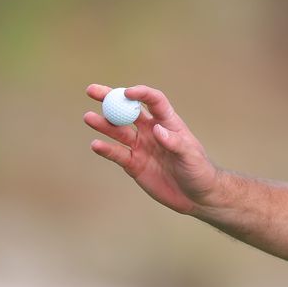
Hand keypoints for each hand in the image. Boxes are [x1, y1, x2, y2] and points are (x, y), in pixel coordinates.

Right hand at [84, 84, 221, 214]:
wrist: (196, 196)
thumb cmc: (199, 170)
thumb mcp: (190, 156)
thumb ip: (174, 142)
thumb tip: (156, 129)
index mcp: (168, 122)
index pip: (153, 100)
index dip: (140, 94)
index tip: (127, 92)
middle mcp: (151, 130)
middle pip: (128, 110)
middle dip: (110, 99)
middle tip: (91, 90)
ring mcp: (140, 146)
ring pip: (118, 131)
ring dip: (104, 124)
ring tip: (89, 118)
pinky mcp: (133, 164)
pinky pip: (117, 154)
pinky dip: (106, 150)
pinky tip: (96, 145)